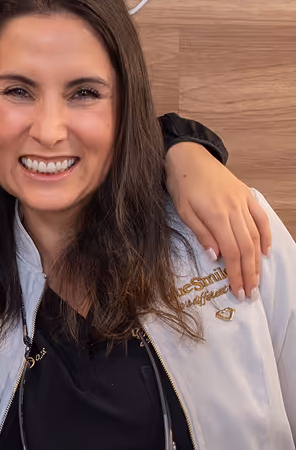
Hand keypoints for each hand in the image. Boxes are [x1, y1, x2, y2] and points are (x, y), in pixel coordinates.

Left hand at [165, 142, 270, 300]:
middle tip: (250, 293)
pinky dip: (266, 235)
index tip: (238, 291)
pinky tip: (266, 251)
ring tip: (257, 279)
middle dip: (249, 273)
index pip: (230, 252)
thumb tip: (214, 257)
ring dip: (258, 260)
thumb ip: (201, 234)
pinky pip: (261, 218)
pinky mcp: (247, 195)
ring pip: (256, 235)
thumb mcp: (184, 212)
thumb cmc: (183, 185)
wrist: (190, 156)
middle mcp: (234, 210)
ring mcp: (243, 202)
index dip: (235, 274)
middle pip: (246, 248)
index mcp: (216, 216)